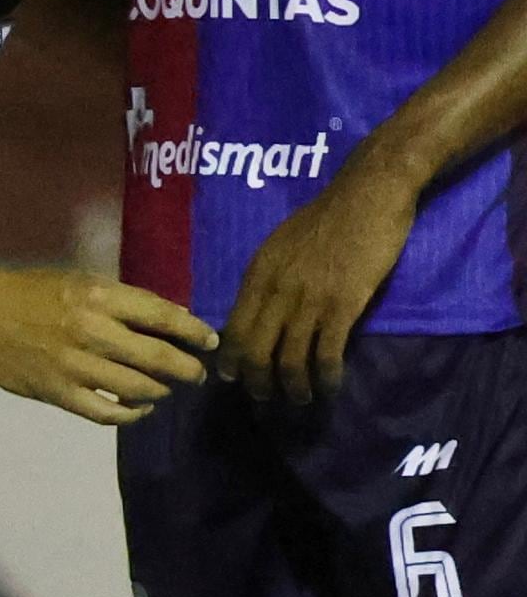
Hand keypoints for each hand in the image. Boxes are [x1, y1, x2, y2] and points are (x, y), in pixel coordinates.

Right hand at [0, 264, 215, 423]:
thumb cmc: (33, 292)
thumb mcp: (82, 282)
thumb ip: (125, 302)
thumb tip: (175, 318)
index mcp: (99, 297)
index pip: (163, 317)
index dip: (194, 332)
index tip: (210, 342)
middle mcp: (91, 330)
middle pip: (158, 358)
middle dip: (186, 369)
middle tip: (196, 374)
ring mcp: (74, 365)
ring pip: (138, 388)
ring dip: (161, 391)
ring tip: (165, 389)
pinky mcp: (57, 392)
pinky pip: (106, 413)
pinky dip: (130, 415)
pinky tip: (138, 409)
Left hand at [220, 160, 418, 405]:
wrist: (366, 196)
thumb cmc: (326, 218)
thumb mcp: (279, 245)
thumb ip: (268, 278)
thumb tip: (257, 310)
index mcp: (257, 275)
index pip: (234, 328)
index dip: (231, 359)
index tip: (231, 379)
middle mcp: (277, 291)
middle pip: (256, 350)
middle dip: (257, 382)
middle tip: (264, 399)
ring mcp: (310, 300)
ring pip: (290, 358)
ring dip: (293, 387)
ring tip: (300, 400)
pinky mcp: (344, 305)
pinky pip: (328, 352)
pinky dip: (327, 376)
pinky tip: (330, 387)